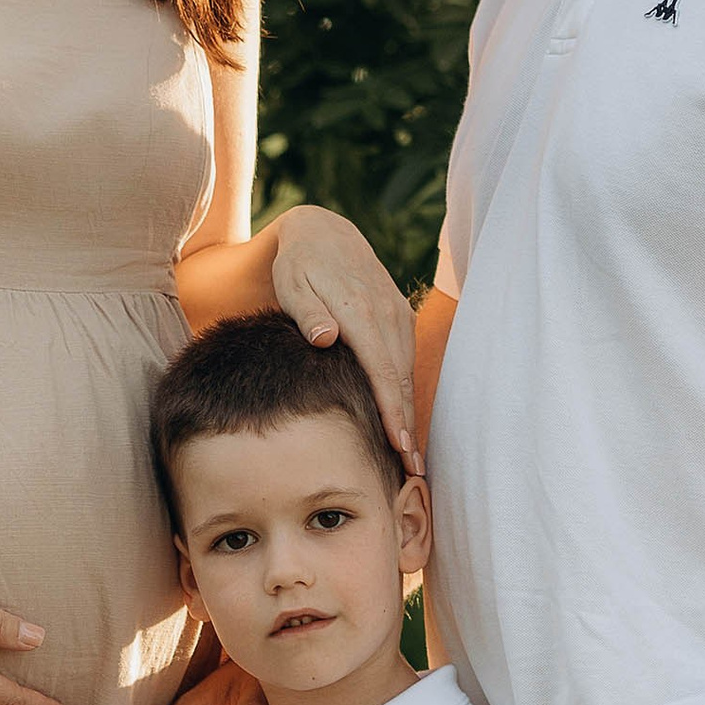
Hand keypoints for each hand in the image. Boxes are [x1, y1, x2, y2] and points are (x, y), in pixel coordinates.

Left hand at [271, 209, 422, 473]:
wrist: (325, 233)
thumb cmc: (299, 264)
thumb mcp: (292, 282)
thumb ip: (307, 312)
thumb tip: (325, 338)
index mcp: (361, 312)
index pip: (382, 372)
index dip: (392, 412)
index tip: (400, 446)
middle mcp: (388, 315)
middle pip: (401, 381)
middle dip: (408, 426)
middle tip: (412, 470)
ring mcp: (398, 316)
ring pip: (406, 374)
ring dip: (410, 414)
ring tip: (410, 456)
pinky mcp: (399, 318)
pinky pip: (404, 362)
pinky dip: (405, 393)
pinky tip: (402, 420)